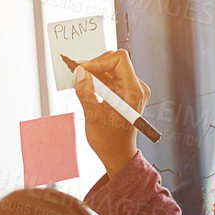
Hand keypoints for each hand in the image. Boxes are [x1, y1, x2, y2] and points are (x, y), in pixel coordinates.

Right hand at [70, 49, 148, 176]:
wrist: (117, 154)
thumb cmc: (109, 141)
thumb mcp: (93, 117)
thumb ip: (86, 92)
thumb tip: (80, 72)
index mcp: (134, 92)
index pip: (120, 60)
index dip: (99, 61)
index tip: (83, 70)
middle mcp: (137, 88)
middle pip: (115, 61)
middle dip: (95, 65)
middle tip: (78, 74)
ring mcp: (132, 90)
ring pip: (111, 68)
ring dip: (94, 72)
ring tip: (80, 80)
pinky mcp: (125, 92)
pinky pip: (110, 77)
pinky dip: (97, 79)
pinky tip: (86, 86)